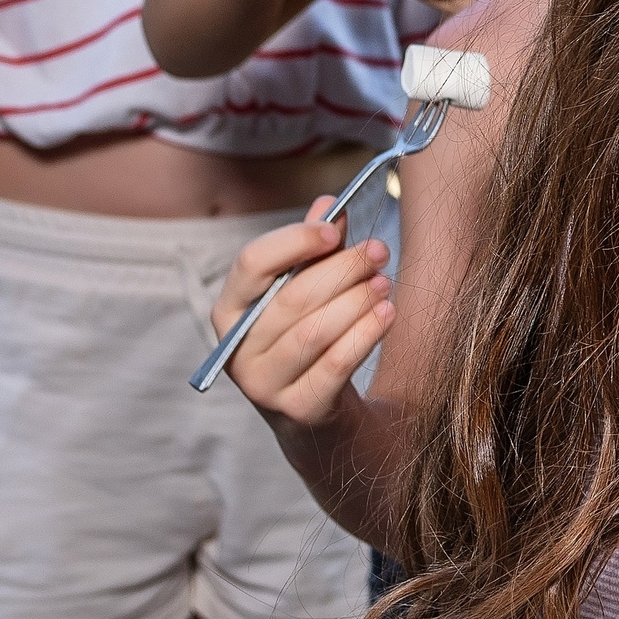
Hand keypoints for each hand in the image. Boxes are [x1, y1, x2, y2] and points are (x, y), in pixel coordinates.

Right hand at [209, 196, 392, 427]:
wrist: (317, 415)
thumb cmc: (310, 336)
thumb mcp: (308, 291)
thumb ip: (315, 249)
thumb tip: (329, 203)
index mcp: (230, 309)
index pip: (251, 263)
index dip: (295, 240)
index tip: (336, 229)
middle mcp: (238, 349)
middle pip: (292, 296)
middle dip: (342, 269)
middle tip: (379, 252)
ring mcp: (264, 384)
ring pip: (314, 331)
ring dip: (357, 301)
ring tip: (385, 284)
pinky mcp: (298, 410)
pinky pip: (335, 366)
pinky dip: (365, 335)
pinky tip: (387, 315)